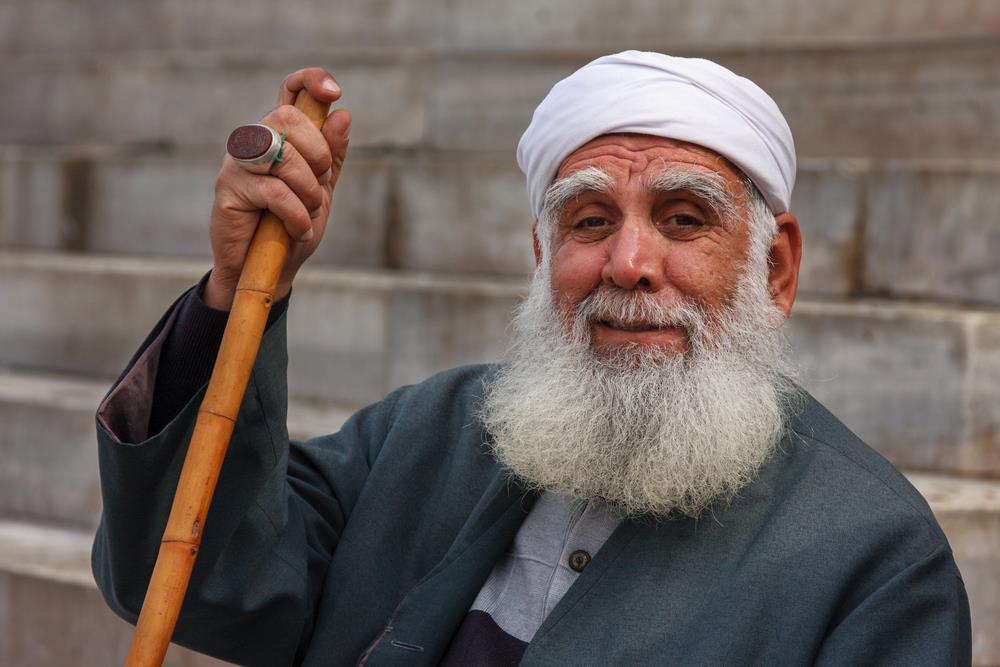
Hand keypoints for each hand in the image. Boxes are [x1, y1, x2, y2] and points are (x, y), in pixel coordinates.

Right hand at [205, 68, 351, 309]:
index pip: (291, 91)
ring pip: (281, 153)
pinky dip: (296, 215)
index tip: (334, 92)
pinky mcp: (228, 188)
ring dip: (307, 189)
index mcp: (281, 137)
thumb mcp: (322, 191)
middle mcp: (256, 141)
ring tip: (308, 214)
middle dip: (316, 155)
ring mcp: (239, 162)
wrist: (267, 269)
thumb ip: (332, 156)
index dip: (310, 81)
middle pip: (288, 117)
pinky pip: (274, 191)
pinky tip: (296, 230)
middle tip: (319, 186)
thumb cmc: (292, 227)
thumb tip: (342, 115)